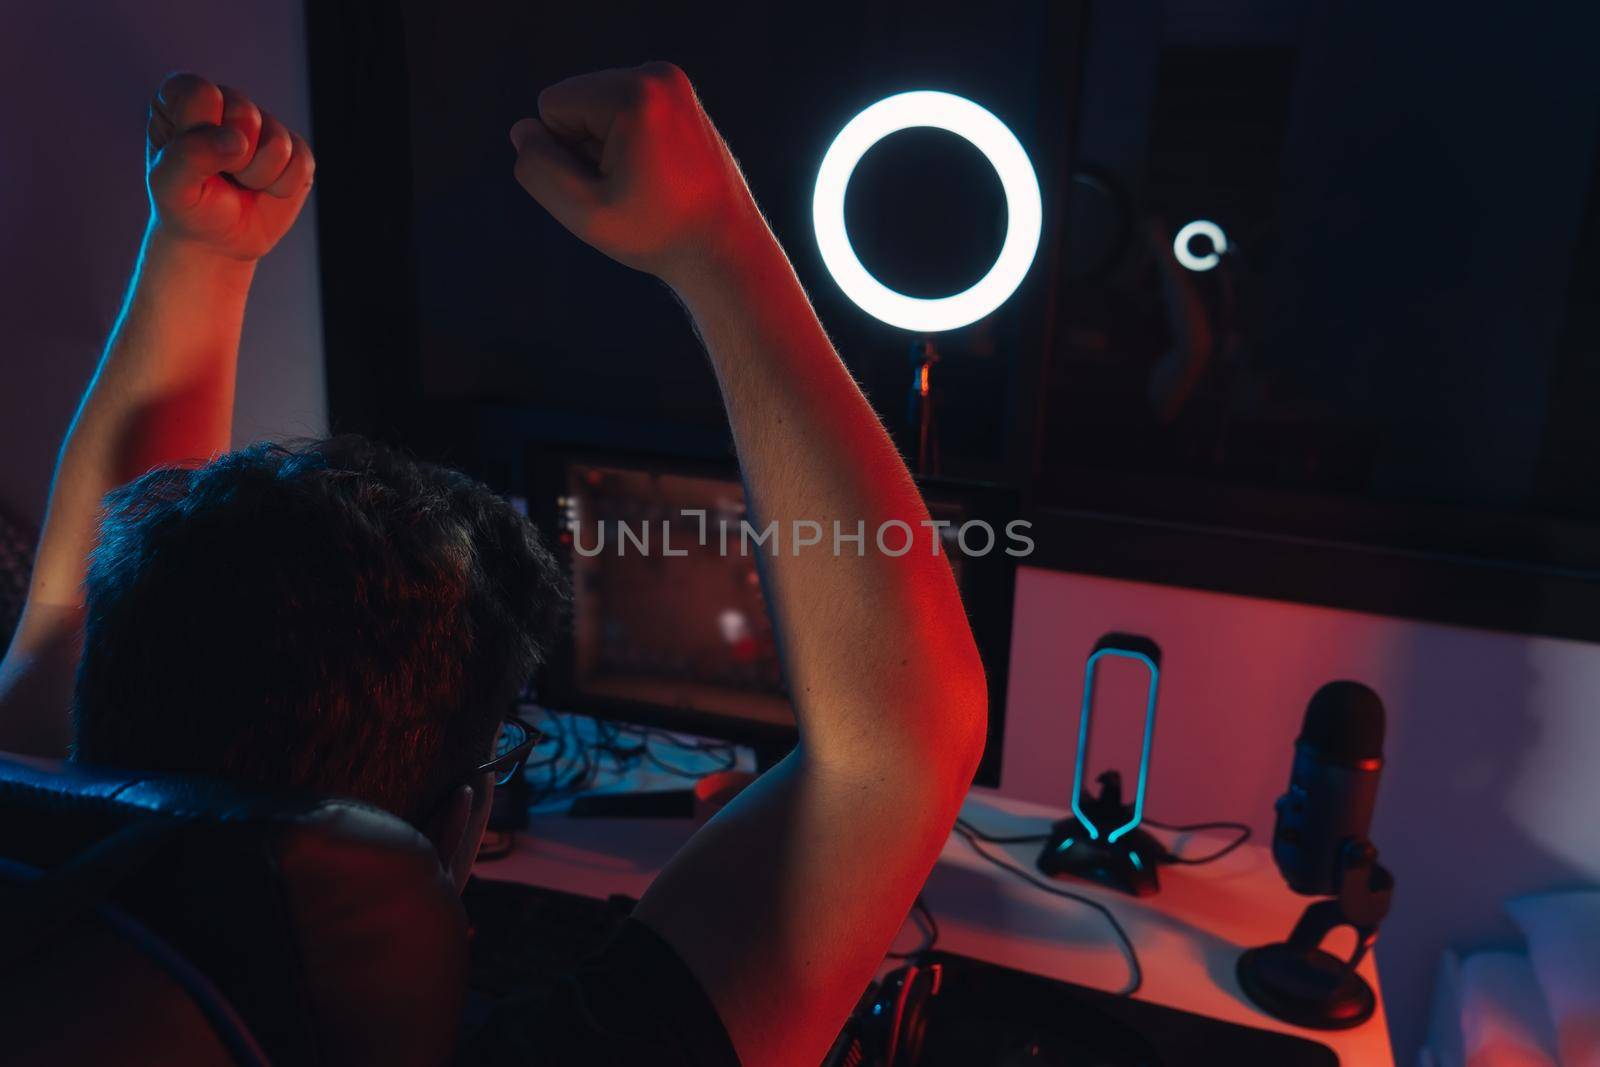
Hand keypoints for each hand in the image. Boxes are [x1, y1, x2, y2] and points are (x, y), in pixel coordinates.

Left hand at [146, 73, 315, 261]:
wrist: (217, 241)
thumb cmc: (188, 207)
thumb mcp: (170, 186)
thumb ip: (189, 155)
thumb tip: (237, 140)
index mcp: (184, 100)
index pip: (199, 92)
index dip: (200, 129)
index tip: (190, 154)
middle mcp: (226, 102)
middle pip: (243, 113)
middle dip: (233, 158)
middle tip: (219, 175)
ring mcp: (265, 124)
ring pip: (276, 141)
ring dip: (257, 176)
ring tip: (240, 183)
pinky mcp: (295, 149)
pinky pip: (300, 162)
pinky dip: (282, 187)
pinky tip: (265, 189)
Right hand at [510, 63, 762, 285]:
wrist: (727, 248)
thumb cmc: (658, 235)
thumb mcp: (584, 212)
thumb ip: (539, 169)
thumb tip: (523, 130)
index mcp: (635, 94)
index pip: (551, 106)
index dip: (564, 153)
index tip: (611, 184)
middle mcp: (659, 75)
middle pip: (575, 101)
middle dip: (587, 147)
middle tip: (632, 188)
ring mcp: (674, 84)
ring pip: (597, 108)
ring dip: (607, 148)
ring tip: (647, 182)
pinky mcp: (681, 99)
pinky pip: (623, 112)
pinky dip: (628, 143)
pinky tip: (658, 173)